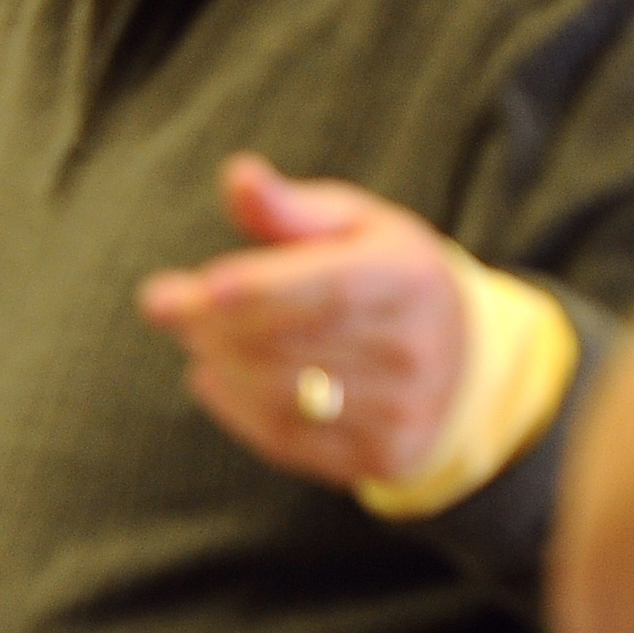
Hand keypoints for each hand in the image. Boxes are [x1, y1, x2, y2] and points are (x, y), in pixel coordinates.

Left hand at [136, 154, 469, 489]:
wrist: (464, 363)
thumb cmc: (386, 275)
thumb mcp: (356, 226)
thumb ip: (290, 208)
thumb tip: (238, 176)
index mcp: (409, 280)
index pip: (327, 289)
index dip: (257, 290)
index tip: (193, 287)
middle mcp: (414, 350)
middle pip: (289, 344)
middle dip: (212, 324)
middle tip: (169, 304)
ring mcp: (402, 411)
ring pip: (278, 394)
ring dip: (218, 363)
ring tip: (193, 335)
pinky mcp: (381, 456)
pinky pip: (285, 438)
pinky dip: (234, 407)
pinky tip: (212, 376)